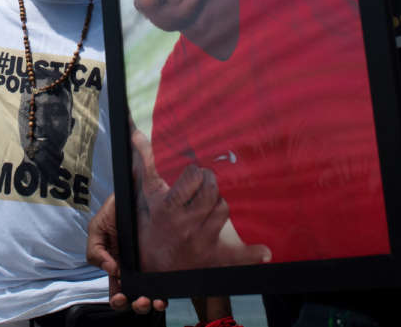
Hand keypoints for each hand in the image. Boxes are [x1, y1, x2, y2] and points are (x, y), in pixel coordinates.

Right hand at [86, 194, 166, 314]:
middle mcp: (133, 269)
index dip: (118, 299)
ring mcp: (149, 266)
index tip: (122, 295)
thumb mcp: (97, 227)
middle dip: (135, 305)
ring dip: (148, 304)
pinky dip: (164, 294)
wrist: (135, 190)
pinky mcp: (164, 261)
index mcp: (115, 264)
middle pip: (134, 297)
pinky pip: (165, 282)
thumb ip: (96, 249)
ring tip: (150, 300)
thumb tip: (110, 270)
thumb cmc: (116, 210)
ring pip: (149, 294)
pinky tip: (163, 296)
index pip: (117, 290)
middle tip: (140, 300)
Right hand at [132, 129, 270, 271]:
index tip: (193, 174)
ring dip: (219, 203)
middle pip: (211, 191)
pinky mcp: (213, 258)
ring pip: (223, 209)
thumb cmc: (150, 227)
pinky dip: (251, 253)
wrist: (152, 268)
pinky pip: (237, 256)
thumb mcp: (144, 196)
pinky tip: (264, 251)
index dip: (195, 173)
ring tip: (210, 205)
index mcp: (167, 208)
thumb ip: (145, 164)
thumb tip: (136, 133)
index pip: (192, 178)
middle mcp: (184, 225)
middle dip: (209, 182)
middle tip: (206, 183)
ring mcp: (201, 242)